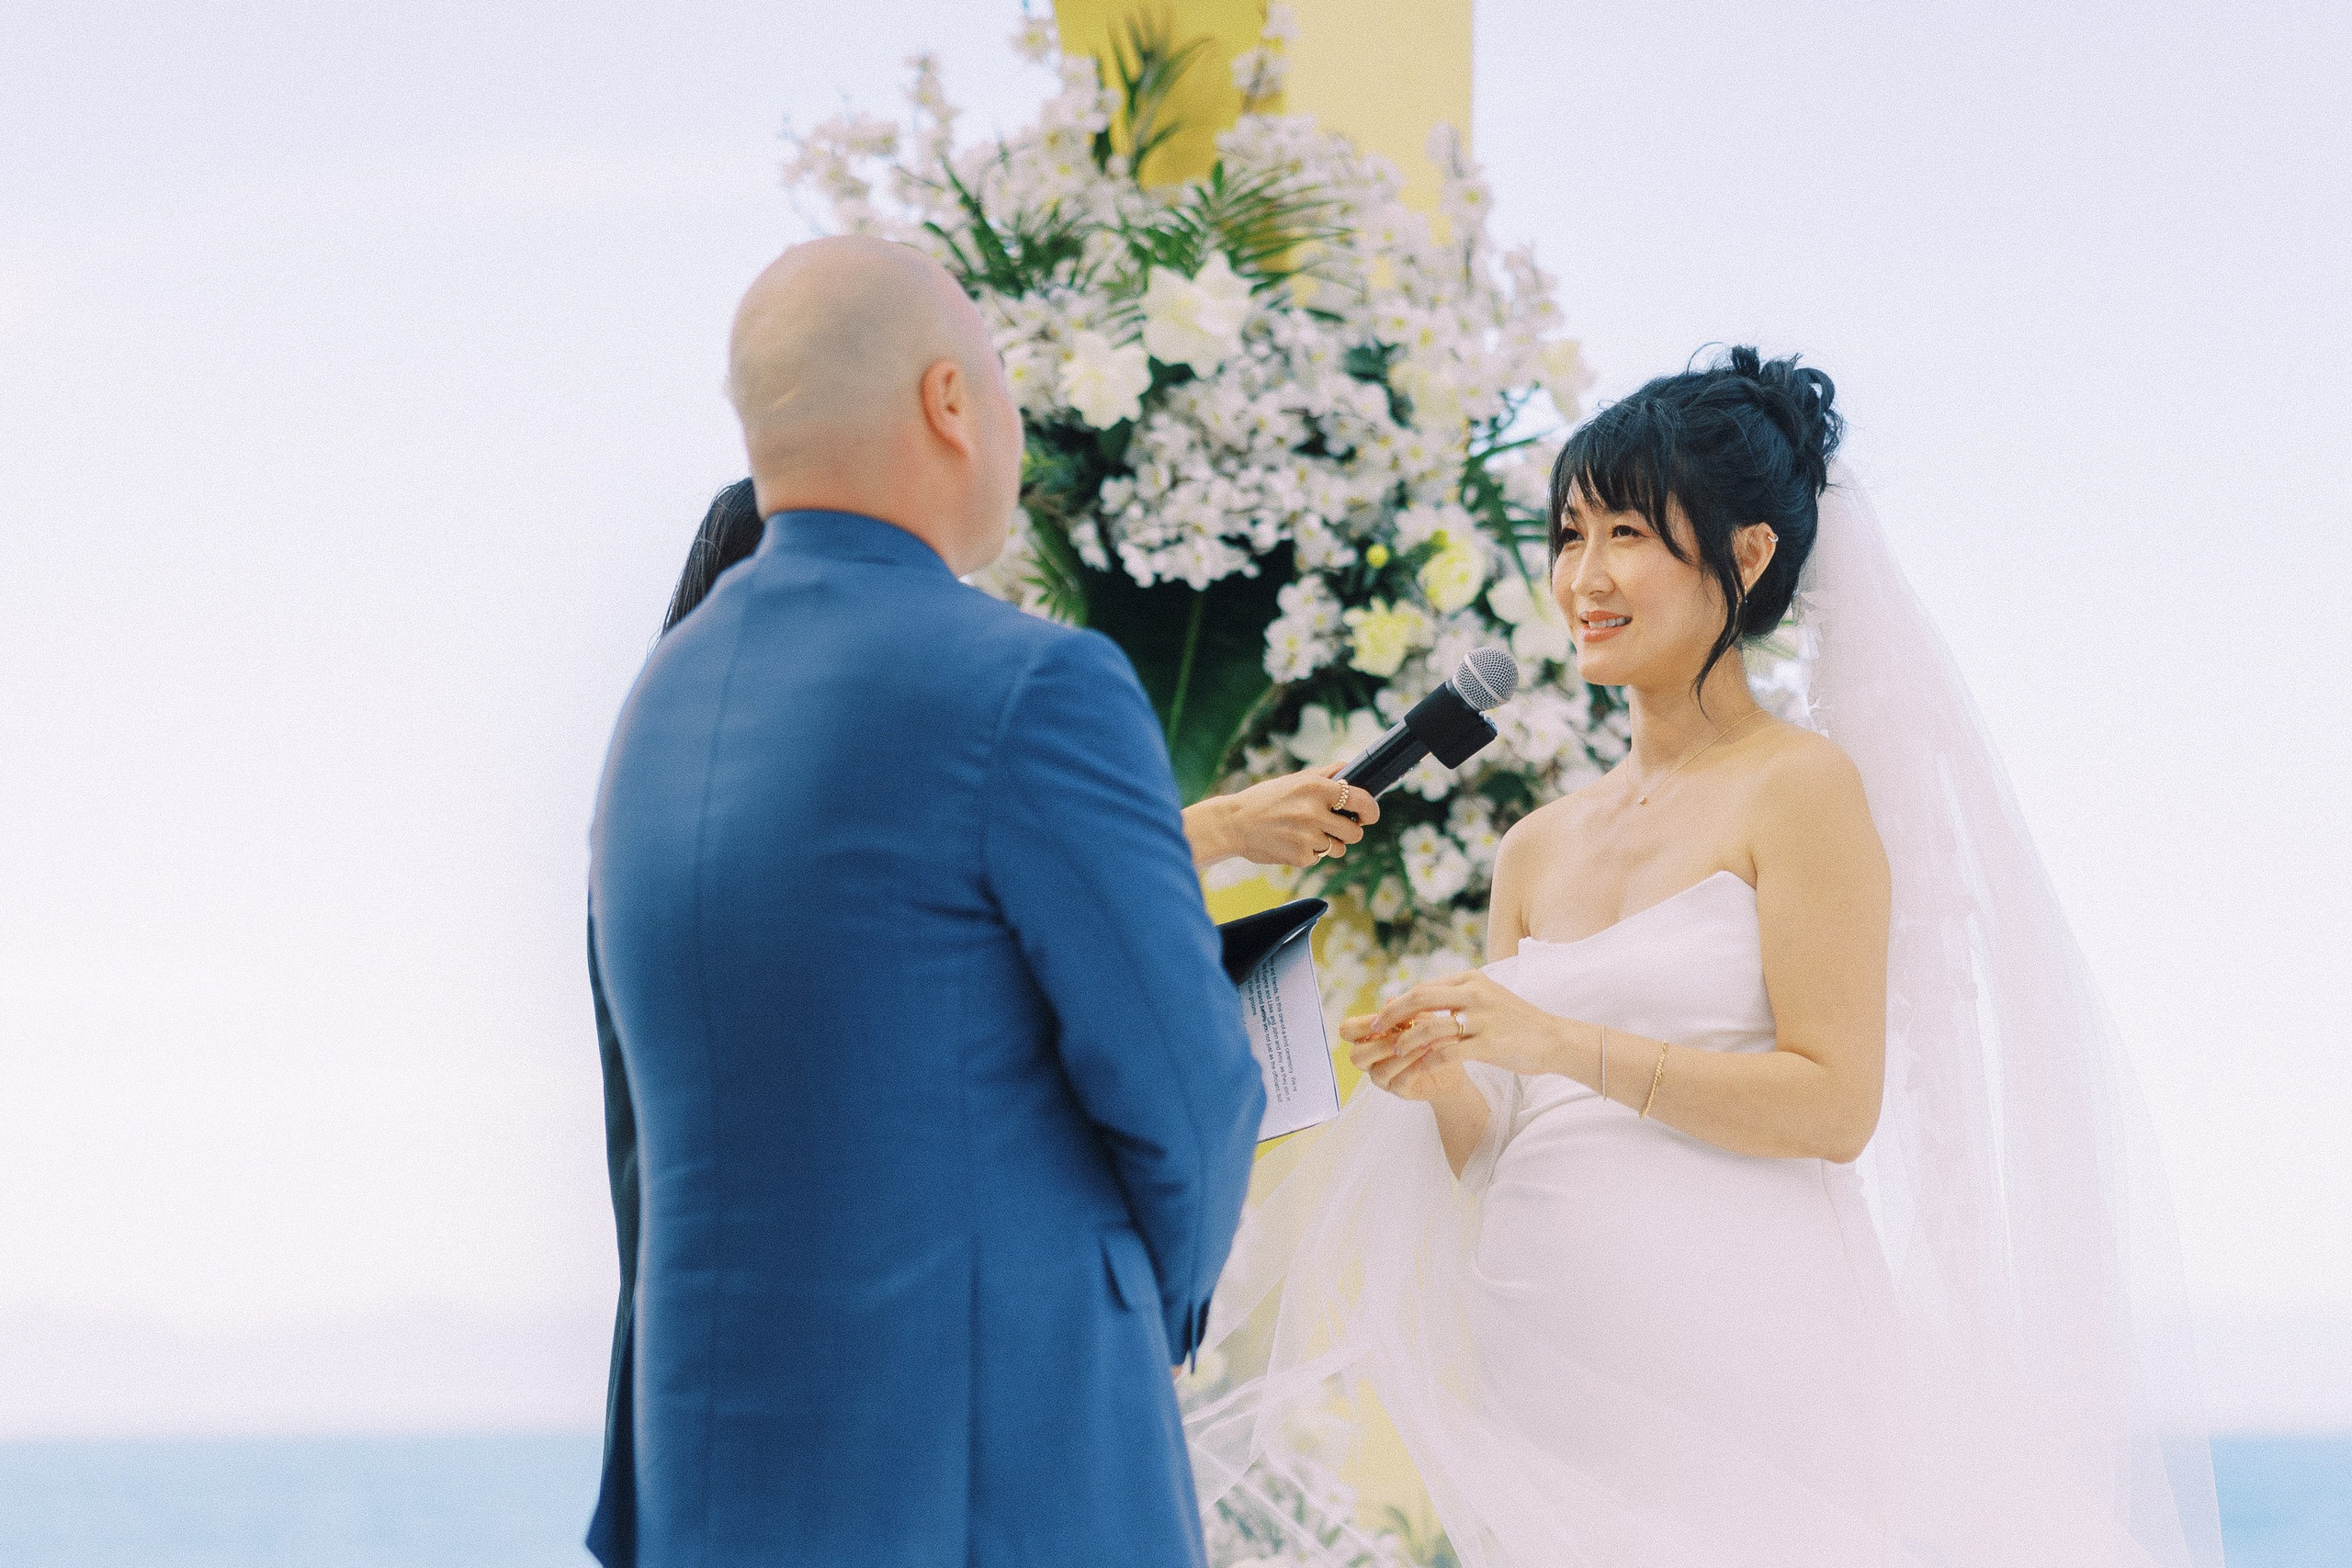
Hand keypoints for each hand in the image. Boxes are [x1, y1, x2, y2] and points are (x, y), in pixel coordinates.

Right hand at [1187, 762, 1380, 868]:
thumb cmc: (1265, 799)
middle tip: (1335, 827)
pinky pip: (1319, 858)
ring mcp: (1308, 836)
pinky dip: (1309, 853)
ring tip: (1306, 834)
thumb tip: (1351, 767)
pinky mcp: (1300, 856)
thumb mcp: (1294, 780)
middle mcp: (1314, 811)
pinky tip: (1292, 842)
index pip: (1360, 800)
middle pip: (1355, 832)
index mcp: (1315, 788)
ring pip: (1339, 848)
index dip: (1371, 810)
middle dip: (1349, 831)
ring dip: (1330, 844)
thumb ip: (1326, 774)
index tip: (1370, 814)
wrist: (1233, 823)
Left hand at [1340, 969, 1573, 1081]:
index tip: (1383, 1018)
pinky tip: (1419, 1070)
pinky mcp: (1490, 1043)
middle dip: (1392, 1015)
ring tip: (1396, 1052)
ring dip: (1408, 1041)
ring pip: (1432, 1028)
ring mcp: (1483, 1018)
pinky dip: (1429, 1062)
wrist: (1554, 1039)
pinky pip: (1449, 1053)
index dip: (1399, 1003)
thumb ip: (1457, 997)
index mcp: (1472, 980)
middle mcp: (1476, 994)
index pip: (1425, 988)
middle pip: (1421, 999)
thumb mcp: (1487, 999)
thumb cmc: (1516, 1022)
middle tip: (1373, 1029)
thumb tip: (1420, 1000)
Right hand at [1345, 1018, 1470, 1102]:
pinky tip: (1430, 1055)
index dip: (1360, 1025)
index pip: (1348, 1031)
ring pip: (1380, 1070)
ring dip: (1404, 1055)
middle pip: (1356, 1056)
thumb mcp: (1418, 1018)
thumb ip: (1403, 1011)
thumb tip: (1390, 1000)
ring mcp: (1382, 1078)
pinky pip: (1401, 1080)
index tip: (1382, 1019)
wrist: (1449, 1062)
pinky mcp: (1399, 1090)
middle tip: (1407, 1034)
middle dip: (1382, 1044)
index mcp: (1368, 1037)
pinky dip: (1415, 1066)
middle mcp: (1369, 1059)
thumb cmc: (1428, 1035)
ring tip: (1426, 1043)